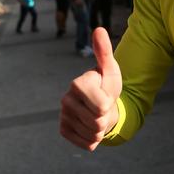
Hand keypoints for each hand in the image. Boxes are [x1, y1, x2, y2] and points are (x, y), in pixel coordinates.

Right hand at [60, 28, 121, 150]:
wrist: (101, 104)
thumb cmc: (106, 85)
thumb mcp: (110, 69)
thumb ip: (104, 51)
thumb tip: (99, 29)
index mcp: (78, 84)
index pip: (102, 106)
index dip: (109, 102)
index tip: (105, 94)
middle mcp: (66, 100)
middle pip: (98, 122)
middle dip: (106, 117)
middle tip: (103, 107)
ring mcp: (63, 116)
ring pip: (93, 134)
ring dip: (101, 129)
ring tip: (98, 115)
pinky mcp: (64, 130)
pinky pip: (87, 144)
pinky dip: (94, 139)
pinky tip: (91, 126)